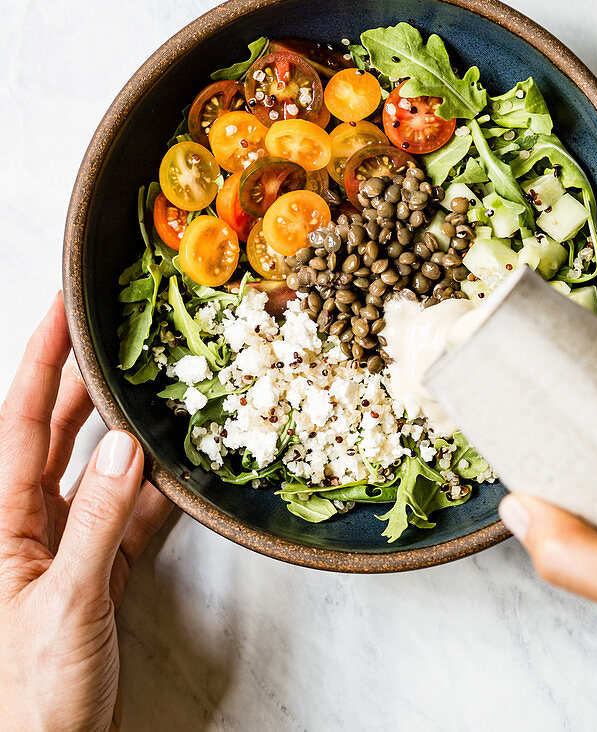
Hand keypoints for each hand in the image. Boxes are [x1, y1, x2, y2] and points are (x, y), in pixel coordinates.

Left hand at [0, 293, 172, 731]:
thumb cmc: (31, 703)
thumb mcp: (65, 606)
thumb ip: (95, 524)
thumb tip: (121, 449)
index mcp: (0, 525)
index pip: (18, 422)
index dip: (39, 360)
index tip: (60, 309)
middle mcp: (25, 529)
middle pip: (52, 435)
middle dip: (78, 380)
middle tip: (109, 331)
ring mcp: (59, 554)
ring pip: (90, 472)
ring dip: (117, 431)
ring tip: (146, 384)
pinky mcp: (93, 580)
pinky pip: (124, 519)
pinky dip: (150, 494)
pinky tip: (174, 471)